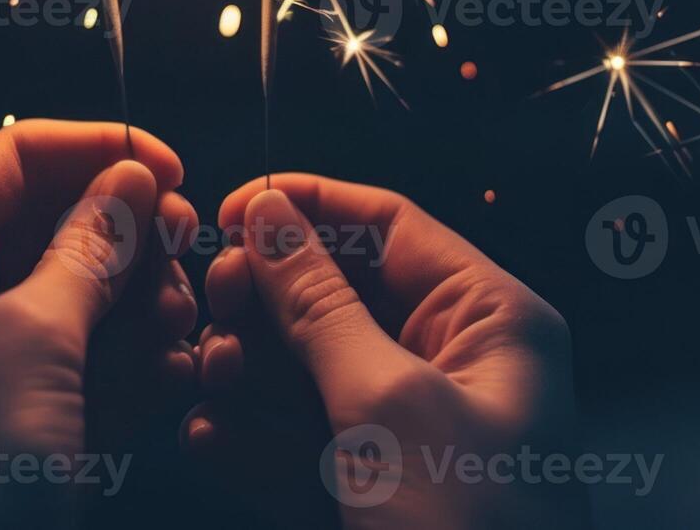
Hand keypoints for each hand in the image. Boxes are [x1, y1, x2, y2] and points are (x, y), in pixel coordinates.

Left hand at [0, 121, 198, 526]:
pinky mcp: (12, 408)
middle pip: (54, 218)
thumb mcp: (34, 343)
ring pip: (79, 289)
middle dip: (129, 240)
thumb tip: (134, 179)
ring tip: (176, 335)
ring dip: (139, 306)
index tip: (177, 171)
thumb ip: (92, 249)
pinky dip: (130, 362)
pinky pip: (82, 355)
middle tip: (185, 261)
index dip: (101, 151)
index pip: (15, 154)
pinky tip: (172, 378)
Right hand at [186, 175, 588, 529]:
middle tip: (210, 303)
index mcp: (489, 321)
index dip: (308, 207)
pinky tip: (209, 437)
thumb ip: (320, 304)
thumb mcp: (388, 403)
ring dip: (251, 369)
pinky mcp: (372, 492)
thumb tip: (269, 215)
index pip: (391, 225)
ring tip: (210, 376)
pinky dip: (254, 438)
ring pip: (310, 368)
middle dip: (268, 297)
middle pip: (342, 293)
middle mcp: (454, 365)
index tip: (227, 207)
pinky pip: (303, 442)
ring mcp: (410, 433)